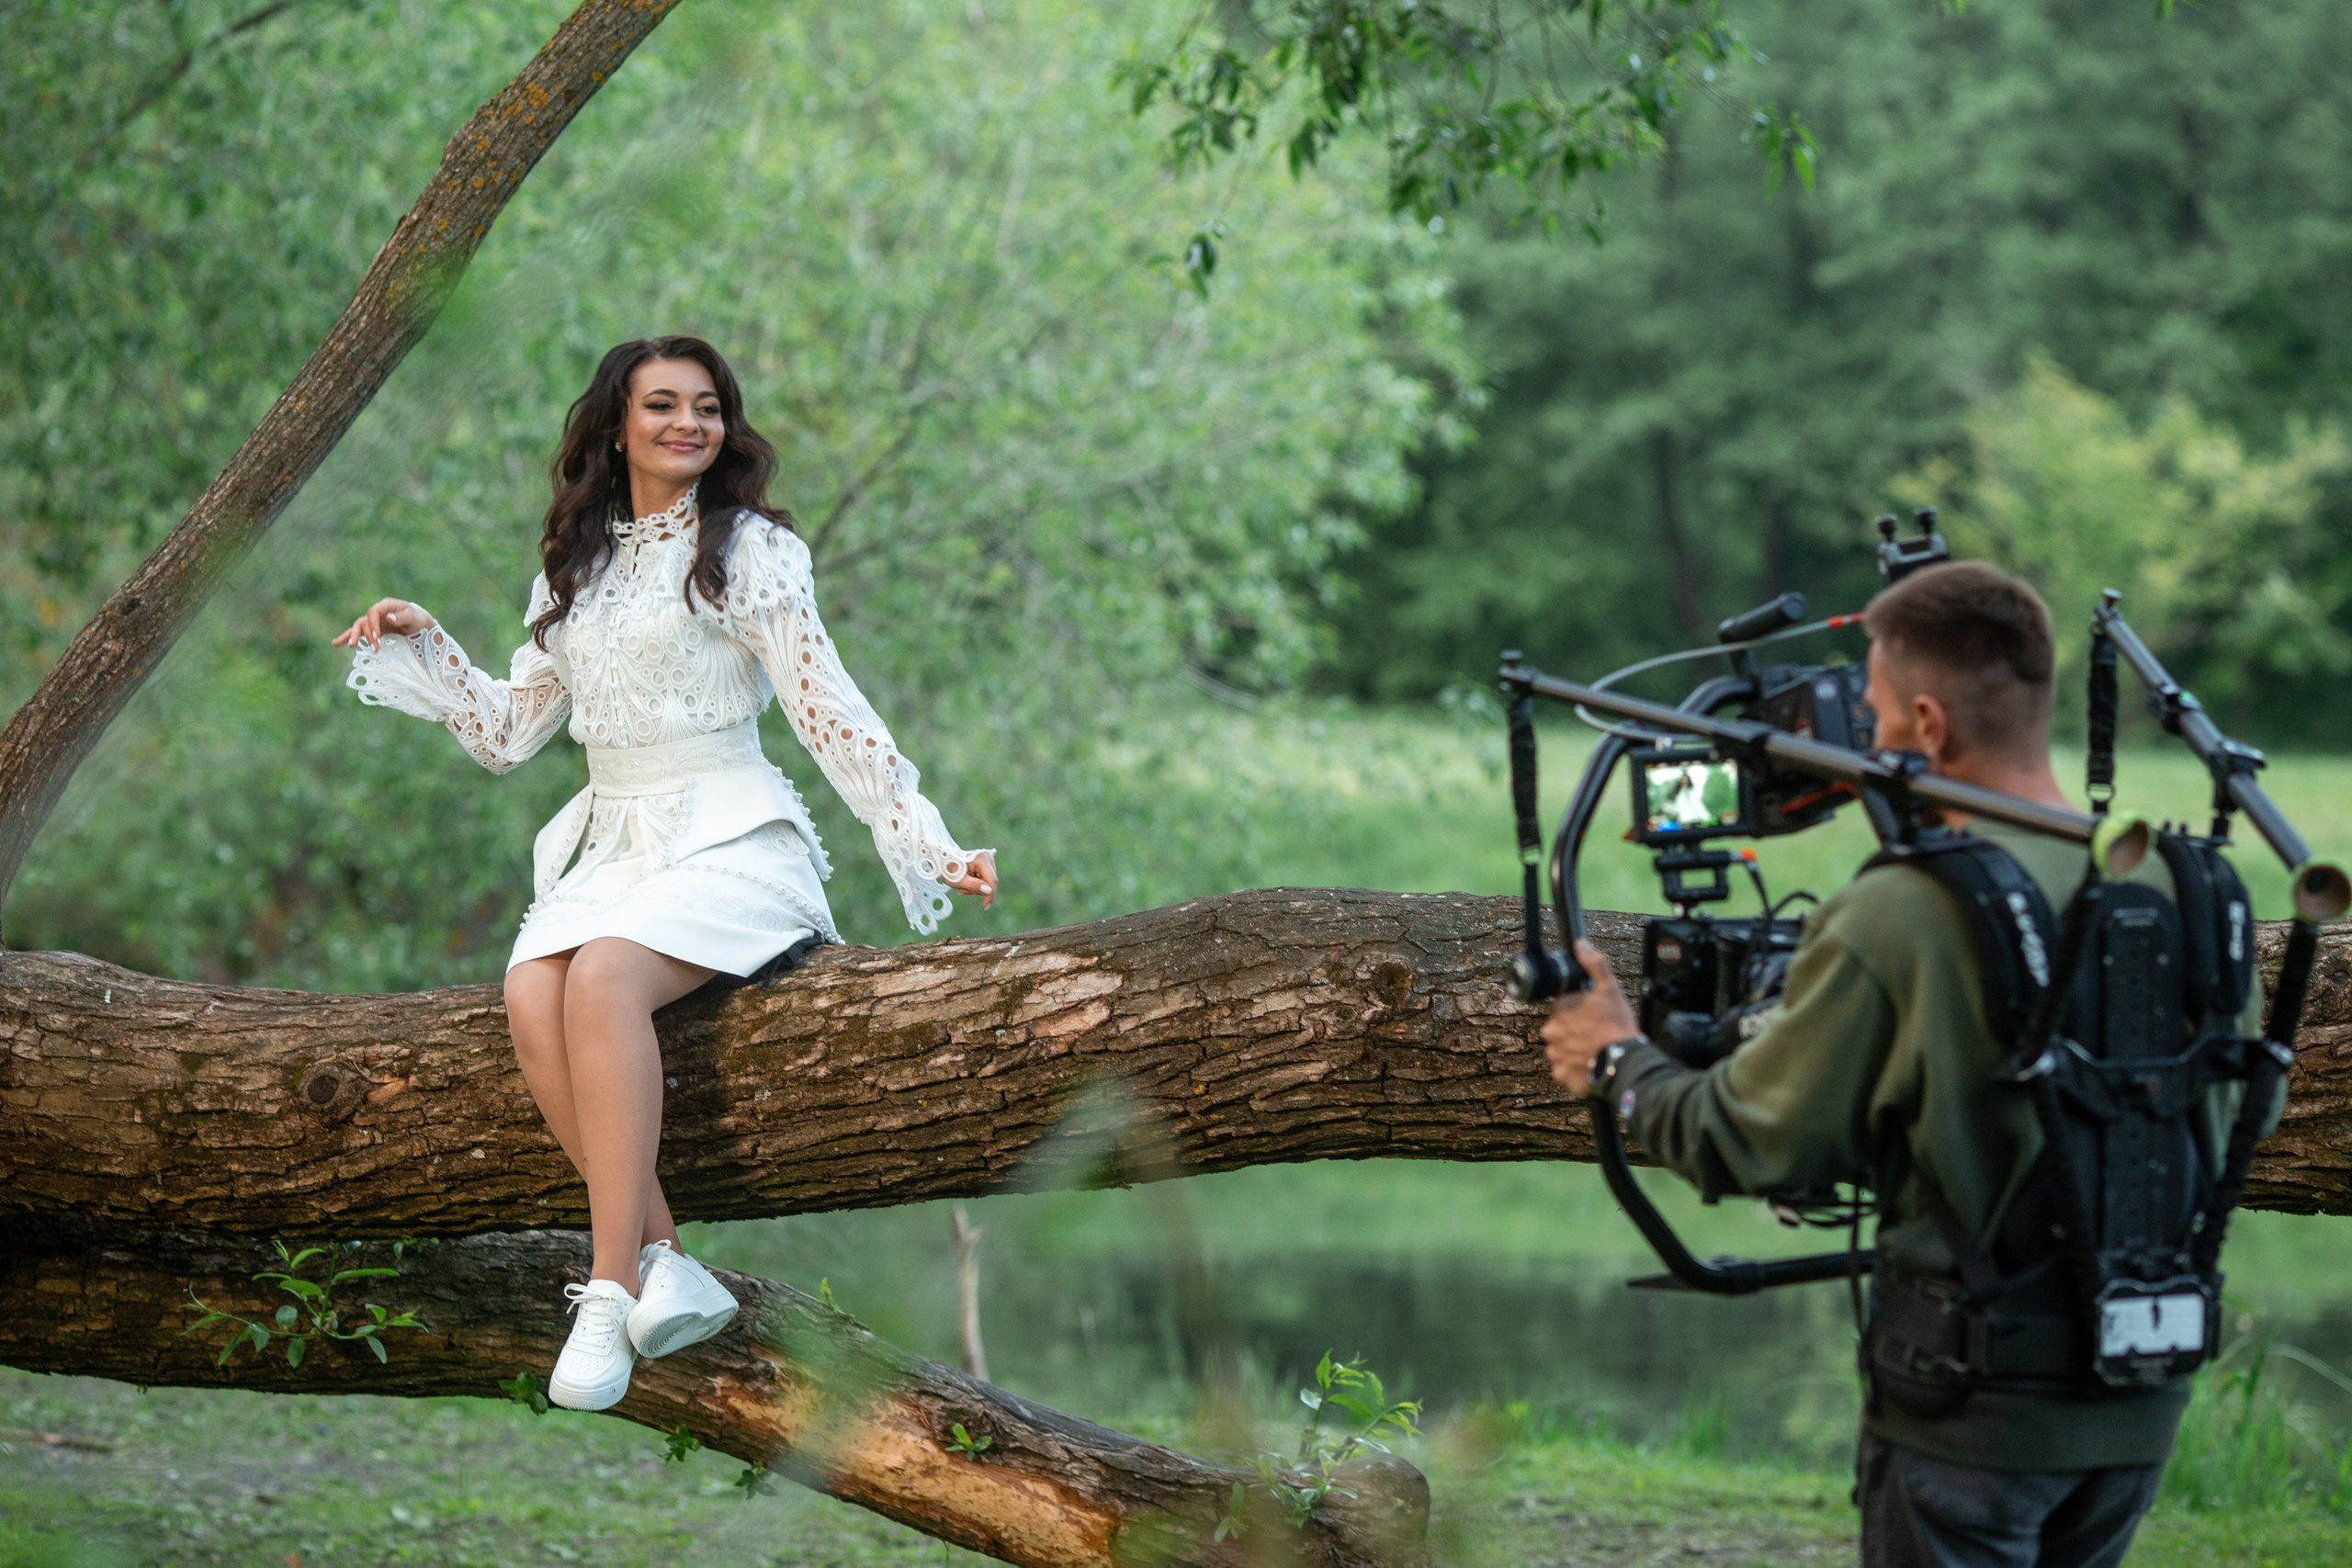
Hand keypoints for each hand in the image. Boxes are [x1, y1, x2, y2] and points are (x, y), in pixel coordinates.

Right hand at [332, 598, 433, 650]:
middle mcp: (376, 612)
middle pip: (364, 621)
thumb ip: (401, 617)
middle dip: (365, 634)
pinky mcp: (373, 630)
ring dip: (355, 637)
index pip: (373, 612)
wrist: (418, 624)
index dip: (373, 624)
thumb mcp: (412, 616)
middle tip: (371, 647)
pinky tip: (336, 643)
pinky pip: (358, 633)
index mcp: (385, 605)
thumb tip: (388, 617)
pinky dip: (347, 637)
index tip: (378, 636)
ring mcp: (373, 621)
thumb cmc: (416, 618)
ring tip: (351, 646)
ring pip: (358, 627)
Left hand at [945, 849, 997, 910]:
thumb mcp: (958, 880)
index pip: (992, 880)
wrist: (943, 861)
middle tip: (961, 890)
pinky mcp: (986, 867)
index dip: (990, 894)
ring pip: (987, 884)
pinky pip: (984, 882)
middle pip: (989, 883)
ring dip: (974, 889)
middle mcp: (988, 859)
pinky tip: (965, 884)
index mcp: (981, 859)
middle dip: (977, 890)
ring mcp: (988, 863)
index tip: (985, 906)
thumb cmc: (948, 869)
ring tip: (961, 886)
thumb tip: (989, 890)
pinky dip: (975, 886)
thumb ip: (973, 885)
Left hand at [1542, 940, 1638, 1097]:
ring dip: (1571, 1050)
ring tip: (1593, 1051)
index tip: (1590, 1017)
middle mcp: (1551, 1031)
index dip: (1577, 1011)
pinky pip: (1563, 1070)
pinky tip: (1589, 1065)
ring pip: (1559, 1049)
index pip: (1561, 1007)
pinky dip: (1573, 1069)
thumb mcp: (1610, 988)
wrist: (1624, 1061)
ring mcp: (1555, 1054)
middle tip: (1593, 1035)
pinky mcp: (1561, 1074)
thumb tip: (1580, 944)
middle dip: (1572, 1031)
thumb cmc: (1617, 1025)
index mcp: (1560, 1008)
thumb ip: (1594, 964)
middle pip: (1558, 1029)